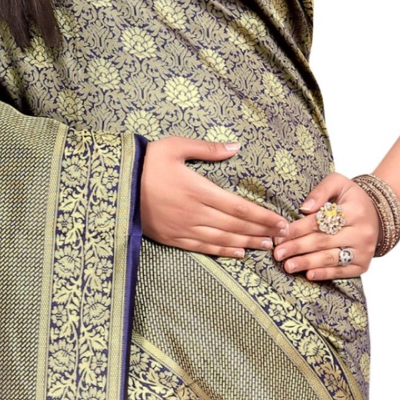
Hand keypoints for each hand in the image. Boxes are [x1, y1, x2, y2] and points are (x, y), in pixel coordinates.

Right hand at [140, 137, 287, 257]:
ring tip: (267, 246)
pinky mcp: (172, 238)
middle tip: (283, 237)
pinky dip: (223, 251)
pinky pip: (203, 247)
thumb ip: (207, 149)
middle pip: (235, 226)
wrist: (116, 184)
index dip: (262, 216)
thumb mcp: (175, 146)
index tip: (280, 221)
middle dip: (261, 231)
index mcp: (197, 189)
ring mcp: (183, 228)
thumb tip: (236, 147)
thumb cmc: (147, 162)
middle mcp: (194, 212)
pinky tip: (238, 253)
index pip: (238, 207)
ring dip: (247, 243)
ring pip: (222, 239)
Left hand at [273, 173, 378, 279]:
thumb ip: (321, 191)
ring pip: (331, 258)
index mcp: (355, 211)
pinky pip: (341, 271)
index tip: (280, 234)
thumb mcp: (338, 183)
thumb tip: (304, 208)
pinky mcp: (363, 265)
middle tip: (278, 253)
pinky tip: (309, 274)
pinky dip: (324, 274)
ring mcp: (363, 251)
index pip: (321, 221)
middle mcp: (361, 232)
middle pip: (323, 241)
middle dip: (297, 247)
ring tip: (288, 266)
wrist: (378, 214)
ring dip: (307, 263)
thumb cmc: (352, 198)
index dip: (298, 229)